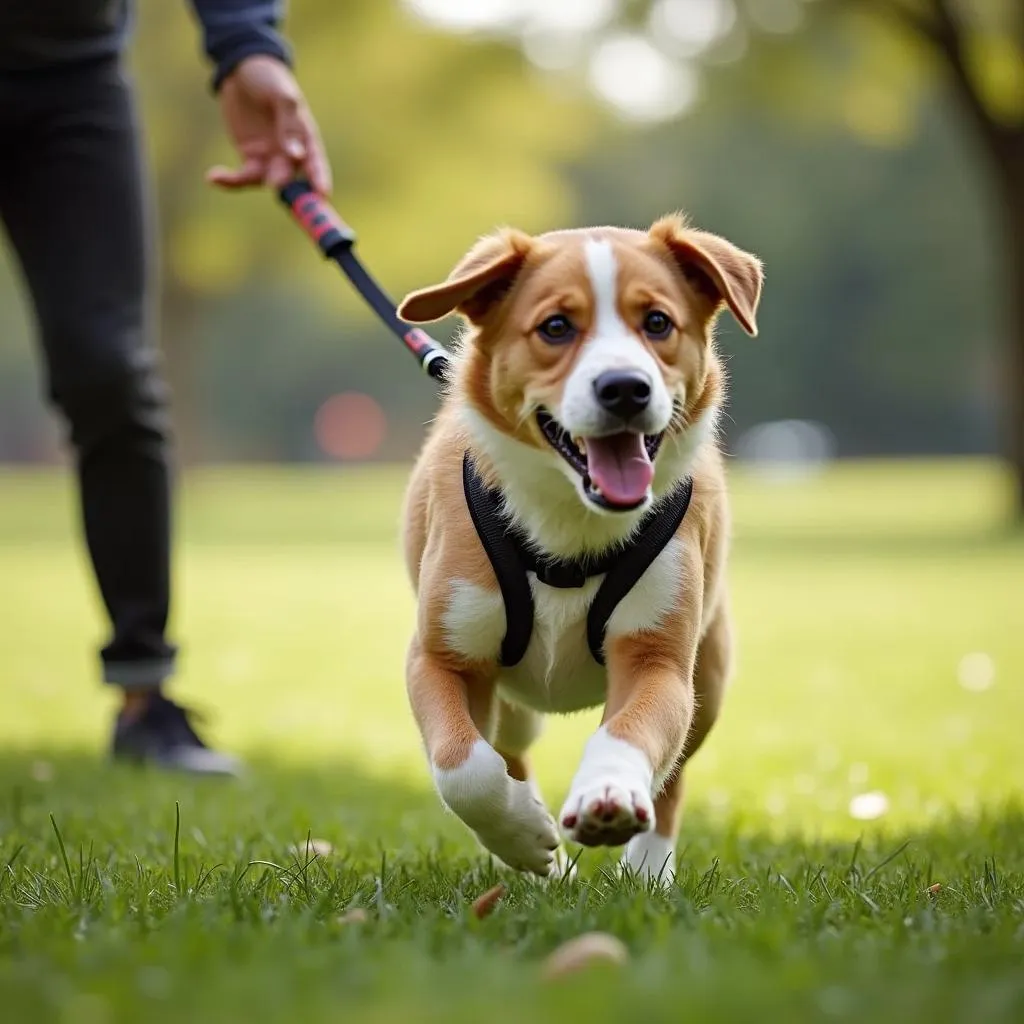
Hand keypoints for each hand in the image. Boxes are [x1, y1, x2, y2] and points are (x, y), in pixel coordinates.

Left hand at [206, 55, 331, 194]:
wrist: (242, 69)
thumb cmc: (269, 78)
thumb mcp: (282, 94)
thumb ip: (290, 124)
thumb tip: (297, 155)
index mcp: (306, 137)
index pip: (316, 162)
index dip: (320, 179)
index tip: (323, 195)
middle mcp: (291, 153)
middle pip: (290, 176)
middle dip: (284, 182)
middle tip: (275, 182)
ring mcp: (270, 158)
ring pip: (265, 180)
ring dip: (249, 180)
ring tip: (227, 177)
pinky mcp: (251, 158)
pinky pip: (242, 176)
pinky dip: (230, 180)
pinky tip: (213, 177)